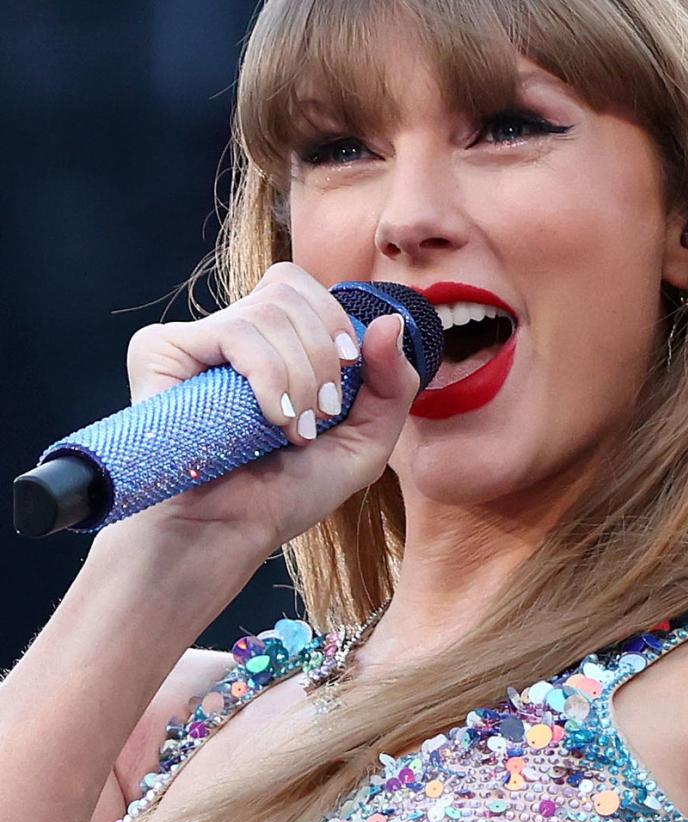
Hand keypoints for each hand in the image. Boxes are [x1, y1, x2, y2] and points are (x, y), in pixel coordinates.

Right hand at [114, 262, 419, 560]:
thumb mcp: (362, 445)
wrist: (228, 534)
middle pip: (290, 293)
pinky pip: (236, 333)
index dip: (332, 320)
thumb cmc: (284, 497)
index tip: (348, 373)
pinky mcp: (162, 352)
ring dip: (298, 378)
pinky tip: (270, 419)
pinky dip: (268, 377)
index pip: (300, 288)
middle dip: (322, 359)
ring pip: (268, 314)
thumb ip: (391, 385)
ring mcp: (193, 341)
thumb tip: (388, 321)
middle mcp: (228, 335)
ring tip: (292, 431)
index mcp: (267, 344)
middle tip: (316, 418)